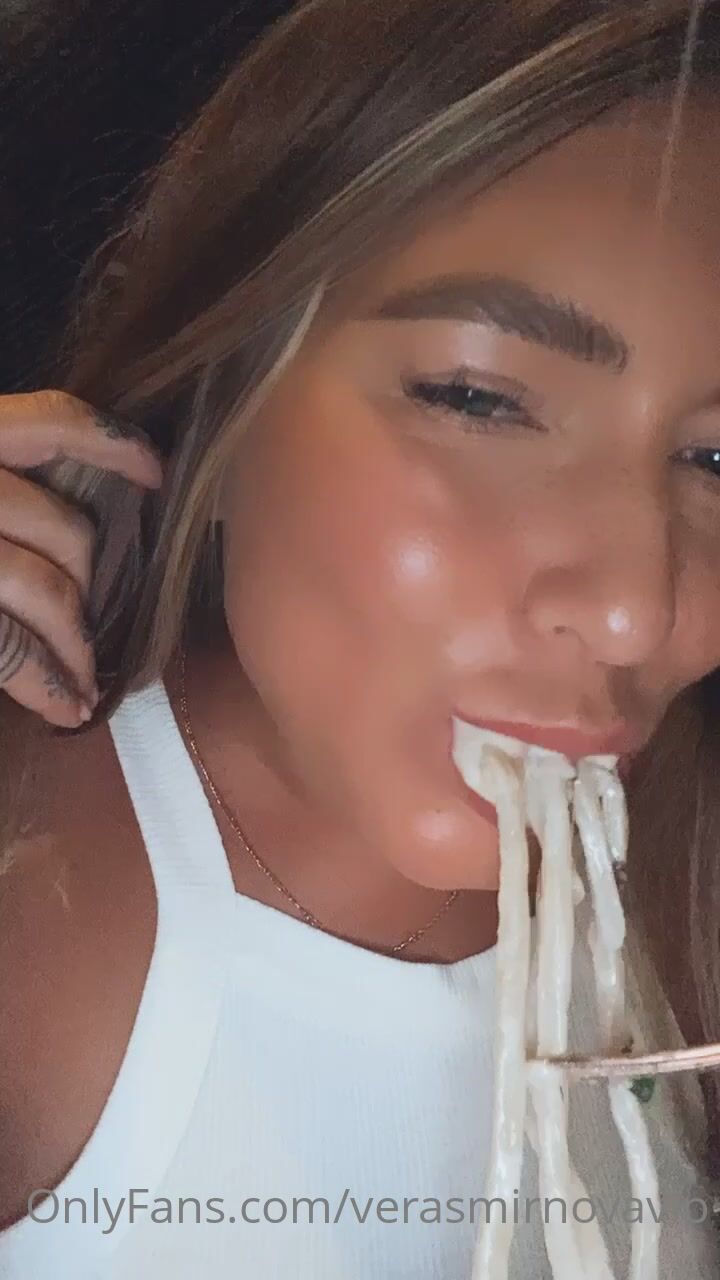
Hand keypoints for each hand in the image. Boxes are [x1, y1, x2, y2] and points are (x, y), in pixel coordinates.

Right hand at [0, 390, 162, 726]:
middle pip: (63, 525)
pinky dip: (47, 682)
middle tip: (93, 616)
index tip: (154, 474)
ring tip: (88, 678)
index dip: (114, 444)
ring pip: (45, 587)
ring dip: (78, 642)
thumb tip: (53, 512)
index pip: (50, 421)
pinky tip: (68, 707)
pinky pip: (8, 646)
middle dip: (94, 580)